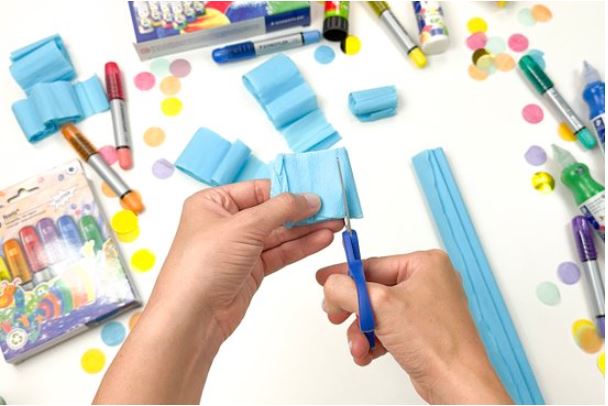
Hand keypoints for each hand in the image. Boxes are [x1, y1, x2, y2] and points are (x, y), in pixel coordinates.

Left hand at [95, 180, 342, 403]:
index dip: (288, 189)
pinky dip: (301, 246)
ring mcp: (239, 248)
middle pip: (272, 211)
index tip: (316, 189)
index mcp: (213, 203)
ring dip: (306, 229)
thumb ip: (280, 209)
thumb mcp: (243, 226)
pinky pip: (280, 253)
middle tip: (332, 206)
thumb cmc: (202, 267)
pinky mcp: (251, 270)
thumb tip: (308, 197)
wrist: (192, 317)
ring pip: (279, 233)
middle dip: (302, 210)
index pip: (258, 189)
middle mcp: (225, 223)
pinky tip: (321, 239)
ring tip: (335, 223)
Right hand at [317, 250, 511, 404]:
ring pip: (376, 312)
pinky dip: (374, 340)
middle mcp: (428, 282)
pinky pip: (387, 328)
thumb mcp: (381, 307)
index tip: (325, 279)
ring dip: (362, 331)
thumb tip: (332, 284)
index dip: (345, 274)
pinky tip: (370, 352)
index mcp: (426, 264)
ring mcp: (425, 307)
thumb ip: (348, 290)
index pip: (373, 264)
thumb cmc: (439, 343)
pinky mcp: (421, 330)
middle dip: (354, 310)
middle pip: (372, 290)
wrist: (457, 383)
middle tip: (338, 317)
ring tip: (360, 345)